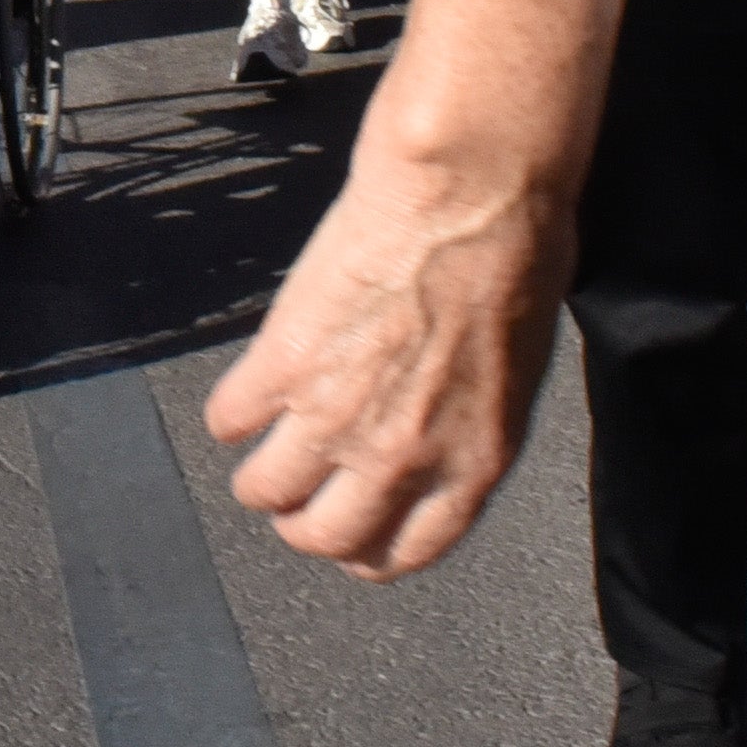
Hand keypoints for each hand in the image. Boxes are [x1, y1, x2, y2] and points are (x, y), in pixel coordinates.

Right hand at [204, 103, 577, 576]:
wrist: (469, 194)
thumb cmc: (516, 258)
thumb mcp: (515, 374)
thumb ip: (467, 427)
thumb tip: (435, 437)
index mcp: (471, 463)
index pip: (406, 552)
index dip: (368, 552)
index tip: (351, 539)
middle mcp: (400, 457)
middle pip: (326, 537)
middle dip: (304, 526)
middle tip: (296, 502)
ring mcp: (336, 415)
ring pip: (266, 491)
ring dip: (259, 480)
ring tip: (259, 455)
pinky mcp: (284, 364)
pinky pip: (230, 420)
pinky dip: (230, 415)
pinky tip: (243, 397)